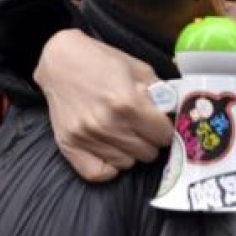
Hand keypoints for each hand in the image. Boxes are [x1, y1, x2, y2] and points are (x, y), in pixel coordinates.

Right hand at [34, 29, 173, 181]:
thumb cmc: (101, 62)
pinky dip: (108, 166)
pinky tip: (111, 151)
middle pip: (148, 153)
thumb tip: (174, 114)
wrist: (60, 61)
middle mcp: (108, 124)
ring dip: (130, 151)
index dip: (166, 129)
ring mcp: (87, 137)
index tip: (160, 124)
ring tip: (123, 133)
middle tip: (141, 127)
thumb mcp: (139, 69)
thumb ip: (161, 93)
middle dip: (150, 140)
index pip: (164, 136)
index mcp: (128, 103)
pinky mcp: (70, 146)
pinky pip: (98, 174)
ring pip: (127, 164)